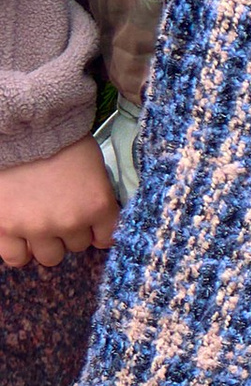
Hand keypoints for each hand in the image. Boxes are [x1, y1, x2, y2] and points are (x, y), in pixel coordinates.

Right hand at [0, 137, 119, 267]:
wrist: (24, 128)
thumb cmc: (60, 140)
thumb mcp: (94, 166)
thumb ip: (96, 196)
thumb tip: (97, 219)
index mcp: (97, 204)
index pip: (106, 237)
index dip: (96, 230)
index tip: (90, 224)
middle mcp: (70, 221)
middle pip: (77, 246)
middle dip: (70, 231)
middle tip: (59, 211)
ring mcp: (36, 228)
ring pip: (50, 256)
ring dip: (47, 241)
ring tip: (39, 221)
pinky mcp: (6, 228)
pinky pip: (17, 258)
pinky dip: (20, 250)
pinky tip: (20, 234)